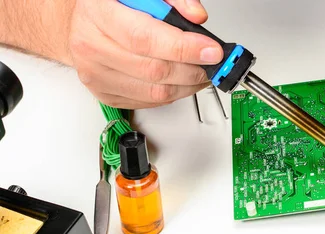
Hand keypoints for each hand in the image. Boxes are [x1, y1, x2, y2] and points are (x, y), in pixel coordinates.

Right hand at [67, 0, 221, 108]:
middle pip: (154, 70)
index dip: (184, 48)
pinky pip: (149, 102)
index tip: (211, 51)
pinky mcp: (106, 94)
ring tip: (201, 73)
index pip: (146, 38)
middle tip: (212, 63)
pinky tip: (180, 81)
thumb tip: (197, 16)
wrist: (82, 24)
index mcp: (99, 14)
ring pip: (155, 92)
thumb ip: (174, 0)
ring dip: (187, 86)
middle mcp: (93, 47)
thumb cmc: (112, 6)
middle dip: (193, 69)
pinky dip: (172, 94)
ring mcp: (97, 75)